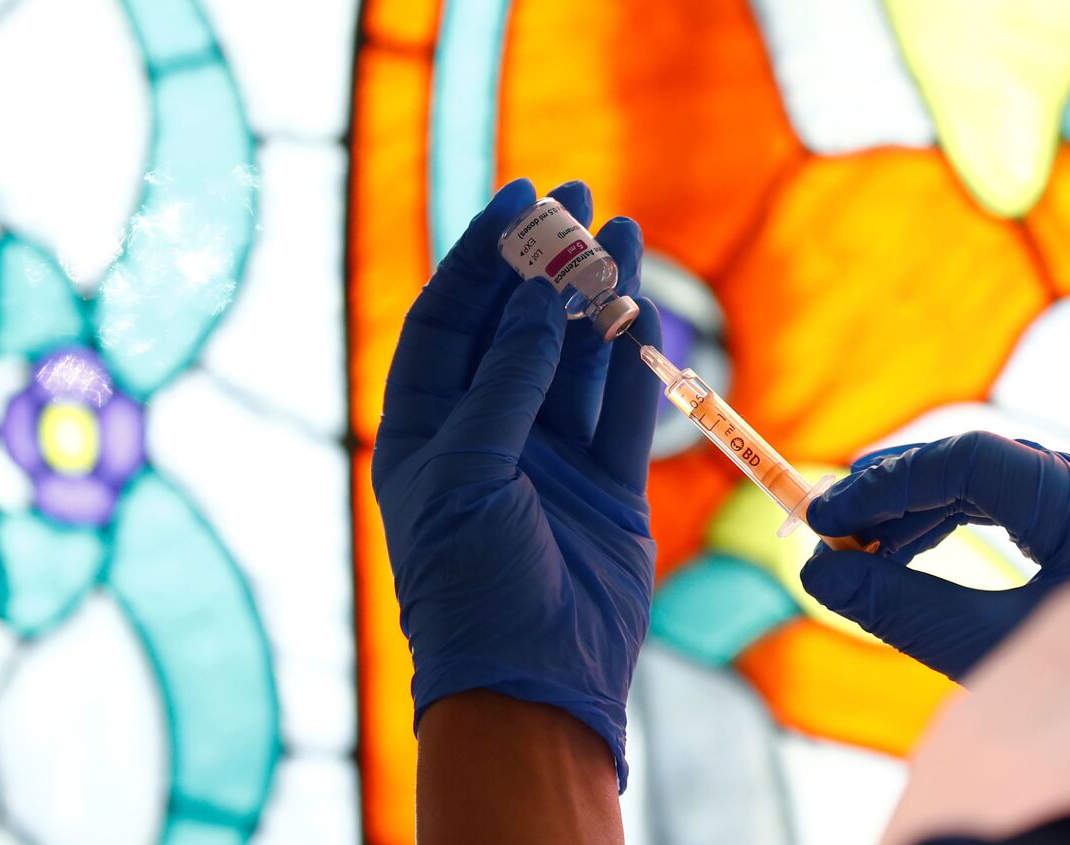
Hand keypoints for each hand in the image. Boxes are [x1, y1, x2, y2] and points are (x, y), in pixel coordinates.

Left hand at [371, 178, 663, 788]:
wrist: (534, 683)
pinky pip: (622, 409)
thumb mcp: (469, 471)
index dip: (479, 255)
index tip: (517, 196)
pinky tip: (644, 310)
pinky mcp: (607, 488)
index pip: (448, 318)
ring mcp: (548, 460)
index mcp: (426, 429)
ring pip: (574, 359)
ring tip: (624, 232)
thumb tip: (532, 299)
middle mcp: (486, 434)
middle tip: (578, 195)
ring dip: (596, 298)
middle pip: (515, 326)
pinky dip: (633, 361)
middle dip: (544, 262)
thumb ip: (504, 382)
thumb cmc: (472, 583)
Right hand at [800, 432, 1069, 679]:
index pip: (972, 458)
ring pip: (997, 482)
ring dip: (923, 511)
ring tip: (859, 549)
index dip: (887, 483)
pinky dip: (962, 525)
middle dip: (899, 495)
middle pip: (983, 462)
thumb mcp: (990, 653)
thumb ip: (902, 607)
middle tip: (829, 529)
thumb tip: (820, 572)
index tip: (821, 515)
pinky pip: (1020, 505)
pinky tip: (907, 552)